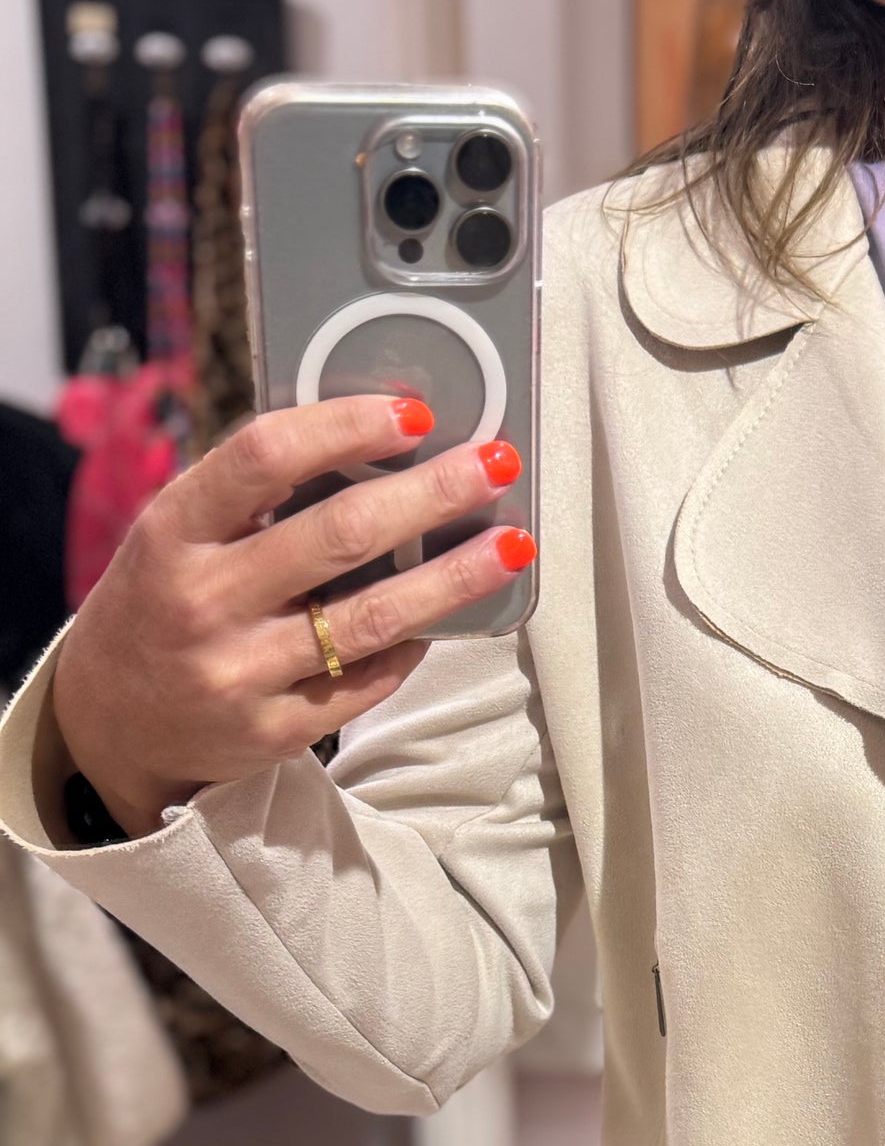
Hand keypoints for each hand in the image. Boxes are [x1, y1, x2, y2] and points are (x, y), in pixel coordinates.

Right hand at [48, 394, 533, 838]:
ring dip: (453, 578)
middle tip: (495, 463)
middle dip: (430, 494)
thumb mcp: (175, 537)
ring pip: (370, 618)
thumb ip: (252, 498)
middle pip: (338, 536)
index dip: (344, 426)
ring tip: (511, 545)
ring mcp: (238, 674)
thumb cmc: (163, 604)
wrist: (111, 725)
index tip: (413, 412)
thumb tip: (375, 445)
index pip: (263, 458)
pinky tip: (451, 617)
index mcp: (171, 533)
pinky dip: (413, 645)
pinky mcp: (273, 732)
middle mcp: (201, 602)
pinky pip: (367, 682)